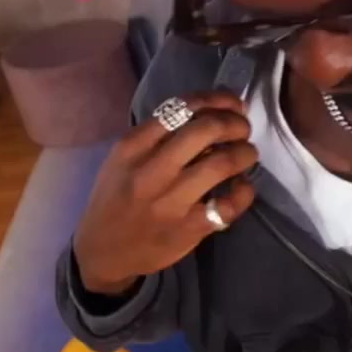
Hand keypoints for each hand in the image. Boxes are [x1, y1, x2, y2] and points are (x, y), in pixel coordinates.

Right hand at [73, 91, 257, 297]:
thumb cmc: (117, 198)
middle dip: (235, 123)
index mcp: (133, 146)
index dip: (216, 100)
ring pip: (222, 163)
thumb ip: (158, 136)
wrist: (104, 251)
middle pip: (206, 129)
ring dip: (245, 152)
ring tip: (247, 154)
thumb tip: (210, 115)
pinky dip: (244, 190)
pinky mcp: (189, 228)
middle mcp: (151, 170)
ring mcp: (171, 200)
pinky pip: (229, 203)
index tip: (232, 105)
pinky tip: (241, 187)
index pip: (182, 107)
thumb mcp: (124, 159)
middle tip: (243, 130)